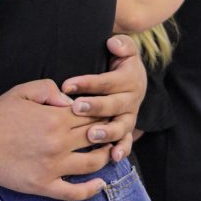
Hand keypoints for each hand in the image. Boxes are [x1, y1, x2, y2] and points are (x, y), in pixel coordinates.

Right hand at [0, 79, 110, 200]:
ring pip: (93, 164)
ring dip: (106, 157)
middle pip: (96, 138)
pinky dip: (92, 190)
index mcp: (56, 118)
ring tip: (110, 153)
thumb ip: (50, 89)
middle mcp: (59, 143)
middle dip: (108, 133)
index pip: (92, 116)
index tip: (107, 114)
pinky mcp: (44, 185)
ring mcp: (53, 167)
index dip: (103, 114)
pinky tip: (101, 184)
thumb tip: (72, 102)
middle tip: (114, 131)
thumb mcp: (22, 90)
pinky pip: (75, 192)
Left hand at [61, 35, 145, 161]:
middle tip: (76, 108)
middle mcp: (131, 99)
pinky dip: (121, 150)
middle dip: (95, 107)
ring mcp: (129, 116)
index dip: (87, 83)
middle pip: (113, 105)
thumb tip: (113, 42)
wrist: (134, 77)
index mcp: (129, 79)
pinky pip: (126, 142)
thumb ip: (122, 44)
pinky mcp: (127, 130)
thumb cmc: (120, 61)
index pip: (107, 81)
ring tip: (91, 135)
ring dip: (107, 132)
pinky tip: (112, 157)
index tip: (67, 84)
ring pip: (121, 126)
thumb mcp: (124, 48)